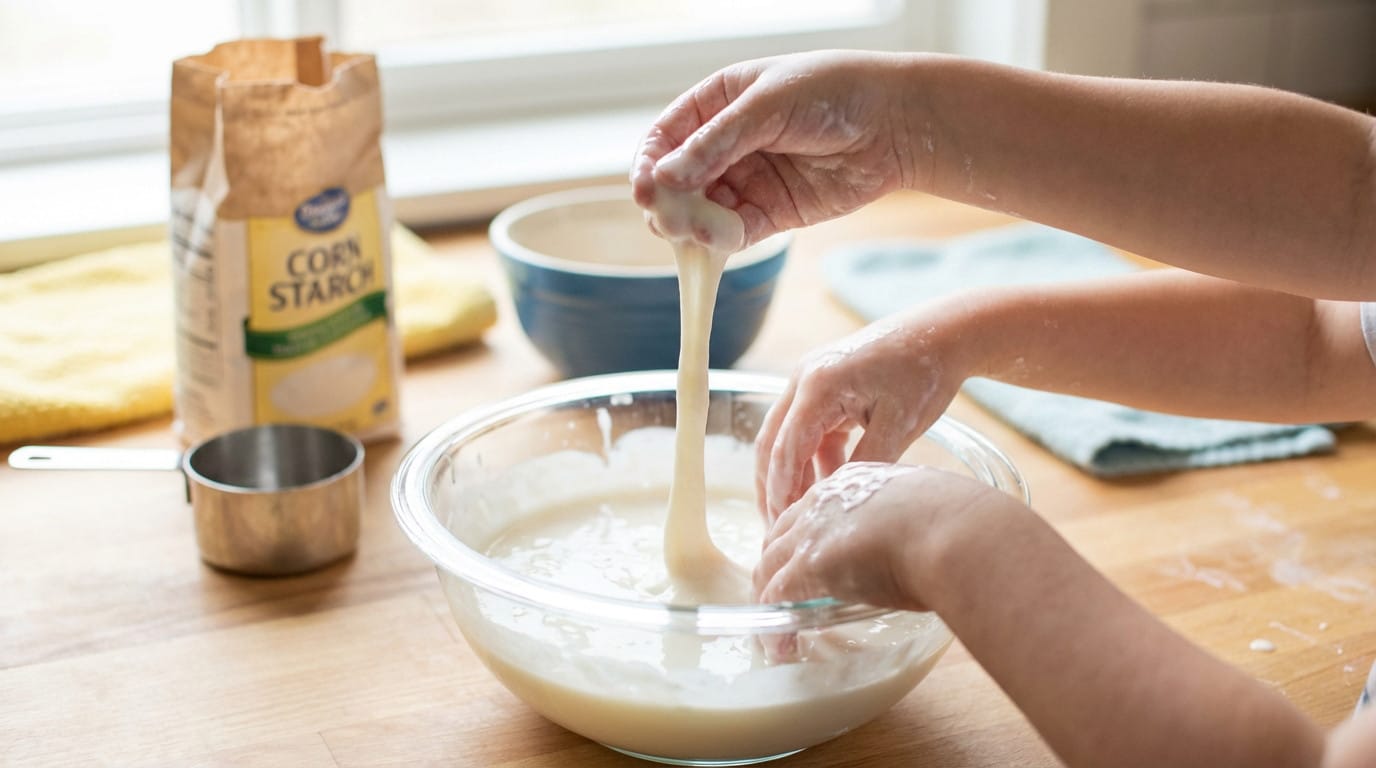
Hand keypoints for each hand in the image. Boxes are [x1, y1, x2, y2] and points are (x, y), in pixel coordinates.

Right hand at [631, 50, 921, 251]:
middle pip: (675, 181)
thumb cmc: (833, 92)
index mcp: (717, 103)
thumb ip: (715, 143)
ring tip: (695, 232)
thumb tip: (663, 179)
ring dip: (692, 226)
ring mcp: (747, 180)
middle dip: (666, 202)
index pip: (665, 138)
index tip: (643, 190)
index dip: (648, 164)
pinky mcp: (770, 213)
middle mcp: (725, 144)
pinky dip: (722, 240)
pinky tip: (722, 239)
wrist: (895, 123)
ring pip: (700, 211)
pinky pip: (733, 233)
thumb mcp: (767, 106)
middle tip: (666, 220)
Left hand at [753, 462, 995, 611]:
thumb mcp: (929, 508)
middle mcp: (824, 500)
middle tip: (783, 597)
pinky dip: (777, 627)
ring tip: (777, 628)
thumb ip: (912, 522)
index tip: (807, 560)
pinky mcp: (809, 566)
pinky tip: (784, 649)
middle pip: (780, 534)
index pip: (812, 508)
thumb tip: (924, 543)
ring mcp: (812, 532)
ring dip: (770, 597)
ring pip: (770, 565)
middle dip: (776, 566)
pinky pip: (777, 600)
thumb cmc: (962, 523)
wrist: (958, 532)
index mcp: (854, 481)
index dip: (804, 537)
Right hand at [755, 312, 968, 520]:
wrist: (943, 334)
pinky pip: (807, 428)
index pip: (786, 448)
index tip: (781, 525)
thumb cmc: (924, 374)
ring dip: (789, 473)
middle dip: (771, 486)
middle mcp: (804, 378)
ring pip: (785, 436)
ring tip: (794, 514)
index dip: (782, 490)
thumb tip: (835, 502)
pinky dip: (812, 458)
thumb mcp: (898, 427)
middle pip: (771, 441)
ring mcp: (810, 379)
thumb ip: (865, 465)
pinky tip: (823, 488)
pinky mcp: (824, 385)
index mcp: (819, 385)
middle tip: (776, 527)